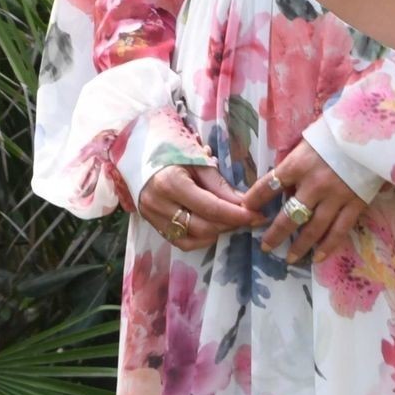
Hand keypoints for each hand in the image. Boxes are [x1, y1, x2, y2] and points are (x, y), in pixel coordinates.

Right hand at [138, 163, 264, 250]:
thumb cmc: (170, 151)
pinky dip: (201, 238)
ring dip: (217, 232)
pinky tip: (212, 227)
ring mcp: (153, 218)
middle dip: (230, 224)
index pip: (211, 207)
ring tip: (231, 220)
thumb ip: (218, 183)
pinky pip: (181, 242)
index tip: (257, 215)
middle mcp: (159, 204)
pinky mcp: (152, 225)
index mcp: (171, 183)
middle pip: (203, 226)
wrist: (137, 154)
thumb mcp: (196, 159)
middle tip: (249, 217)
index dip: (237, 214)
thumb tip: (244, 203)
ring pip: (193, 239)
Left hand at [239, 139, 368, 264]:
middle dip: (275, 234)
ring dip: (299, 246)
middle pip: (288, 216)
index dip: (255, 200)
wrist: (373, 131)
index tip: (246, 210)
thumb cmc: (335, 133)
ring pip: (313, 229)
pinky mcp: (355, 204)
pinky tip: (318, 257)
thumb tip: (283, 185)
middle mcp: (313, 184)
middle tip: (266, 246)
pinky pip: (339, 230)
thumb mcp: (308, 142)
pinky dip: (328, 246)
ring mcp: (335, 196)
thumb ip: (296, 164)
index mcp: (298, 164)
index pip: (269, 186)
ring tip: (289, 258)